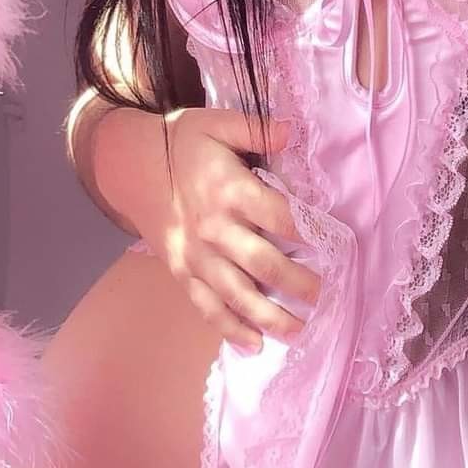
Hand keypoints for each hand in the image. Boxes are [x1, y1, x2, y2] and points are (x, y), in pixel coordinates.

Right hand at [152, 107, 322, 352]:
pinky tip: (254, 345)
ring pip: (237, 294)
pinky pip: (206, 306)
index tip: (337, 246)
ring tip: (302, 332)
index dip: (309, 233)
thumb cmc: (181, 142)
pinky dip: (229, 329)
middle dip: (298, 284)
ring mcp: (195, 255)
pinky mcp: (181, 272)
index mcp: (229, 190)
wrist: (130, 166)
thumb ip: (257, 128)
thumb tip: (295, 131)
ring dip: (270, 316)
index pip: (278, 216)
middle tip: (328, 298)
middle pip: (263, 263)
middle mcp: (214, 228)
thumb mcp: (218, 122)